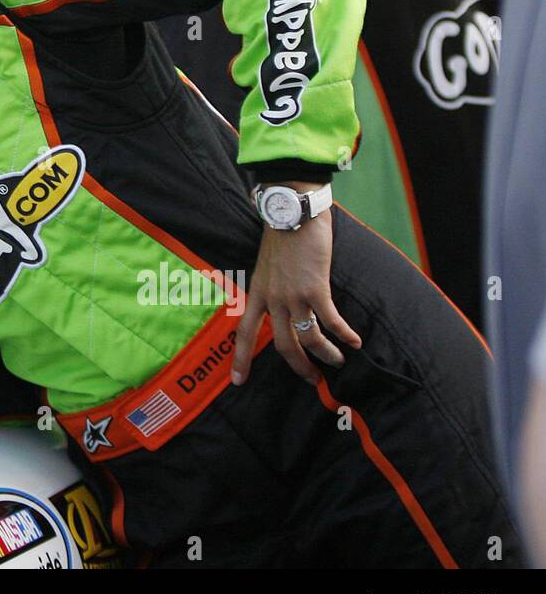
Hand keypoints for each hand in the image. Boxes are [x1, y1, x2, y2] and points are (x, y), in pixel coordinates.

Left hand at [231, 191, 361, 386]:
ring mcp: (293, 295)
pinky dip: (344, 334)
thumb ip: (271, 287)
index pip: (244, 333)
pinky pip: (331, 320)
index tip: (237, 381)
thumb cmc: (282, 235)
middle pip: (283, 346)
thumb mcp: (266, 265)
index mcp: (256, 293)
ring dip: (327, 354)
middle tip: (312, 380)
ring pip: (309, 339)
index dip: (241, 359)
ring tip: (339, 361)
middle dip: (299, 367)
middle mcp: (272, 299)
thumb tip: (282, 305)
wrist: (292, 211)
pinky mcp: (314, 288)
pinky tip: (355, 340)